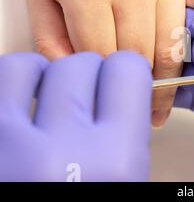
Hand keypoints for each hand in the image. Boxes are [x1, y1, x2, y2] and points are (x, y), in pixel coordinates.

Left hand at [0, 51, 151, 181]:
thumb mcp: (126, 180)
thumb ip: (129, 135)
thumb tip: (126, 93)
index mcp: (117, 161)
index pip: (127, 70)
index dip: (127, 71)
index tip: (121, 77)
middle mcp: (68, 152)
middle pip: (86, 64)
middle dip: (91, 75)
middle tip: (89, 97)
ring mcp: (16, 147)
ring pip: (39, 66)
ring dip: (50, 74)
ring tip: (54, 95)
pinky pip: (4, 78)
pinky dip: (17, 79)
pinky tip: (25, 97)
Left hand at [26, 0, 193, 126]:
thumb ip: (51, 37)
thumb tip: (76, 74)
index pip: (104, 57)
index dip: (109, 86)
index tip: (115, 103)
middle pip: (142, 56)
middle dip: (142, 93)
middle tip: (143, 115)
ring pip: (173, 44)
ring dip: (171, 82)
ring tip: (164, 104)